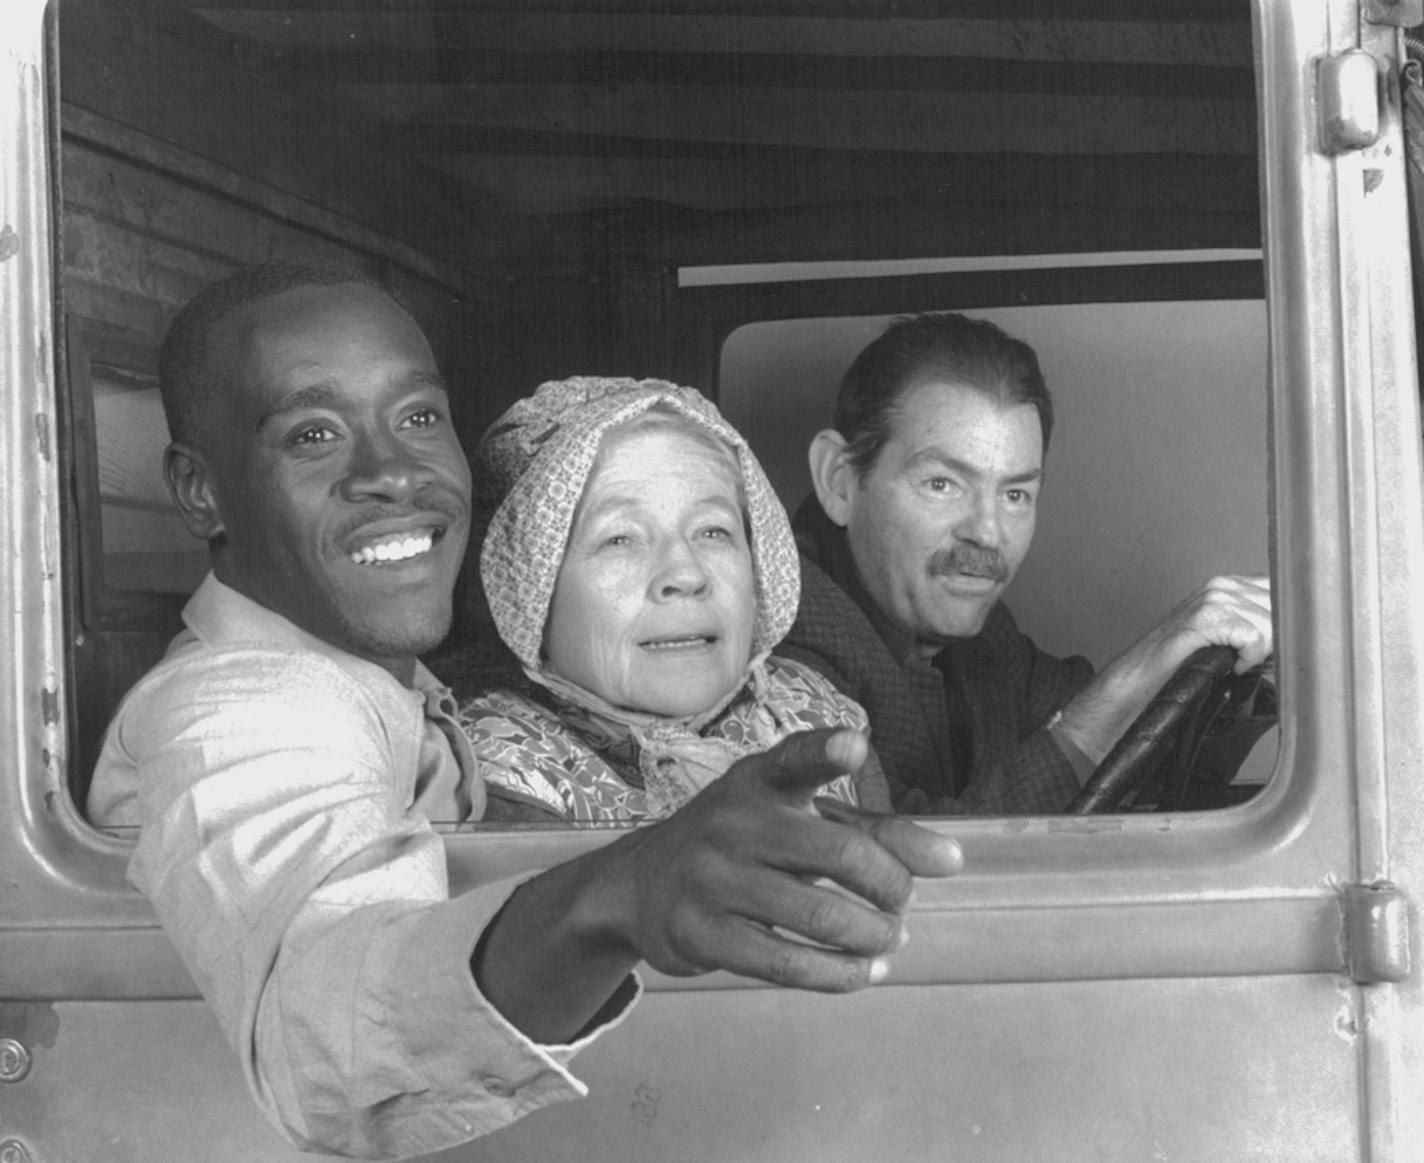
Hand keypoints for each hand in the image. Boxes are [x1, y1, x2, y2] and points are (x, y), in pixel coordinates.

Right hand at [604, 728, 962, 990]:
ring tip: (888, 941)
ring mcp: (712, 878)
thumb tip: (951, 860)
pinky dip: (841, 975)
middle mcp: (733, 821)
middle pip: (840, 852)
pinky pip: (787, 963)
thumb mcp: (797, 818)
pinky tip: (864, 973)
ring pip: (820, 916)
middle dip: (892, 887)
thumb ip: (877, 833)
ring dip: (873, 938)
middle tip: (902, 905)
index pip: (795, 759)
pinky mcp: (700, 933)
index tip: (854, 745)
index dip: (826, 751)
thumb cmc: (744, 845)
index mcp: (760, 780)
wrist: (642, 886)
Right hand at [1058, 574, 1272, 762]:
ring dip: (1261, 654)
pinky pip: (1253, 637)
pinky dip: (1247, 659)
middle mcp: (1224, 585)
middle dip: (1279, 642)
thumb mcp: (1233, 640)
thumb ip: (1267, 629)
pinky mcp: (1204, 616)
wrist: (1142, 680)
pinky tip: (1229, 665)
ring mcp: (1213, 597)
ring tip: (1235, 662)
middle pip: (1286, 610)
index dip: (1293, 624)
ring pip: (1272, 625)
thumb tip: (1307, 638)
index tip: (1283, 649)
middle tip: (1254, 661)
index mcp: (1233, 585)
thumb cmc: (1185, 665)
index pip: (1290, 592)